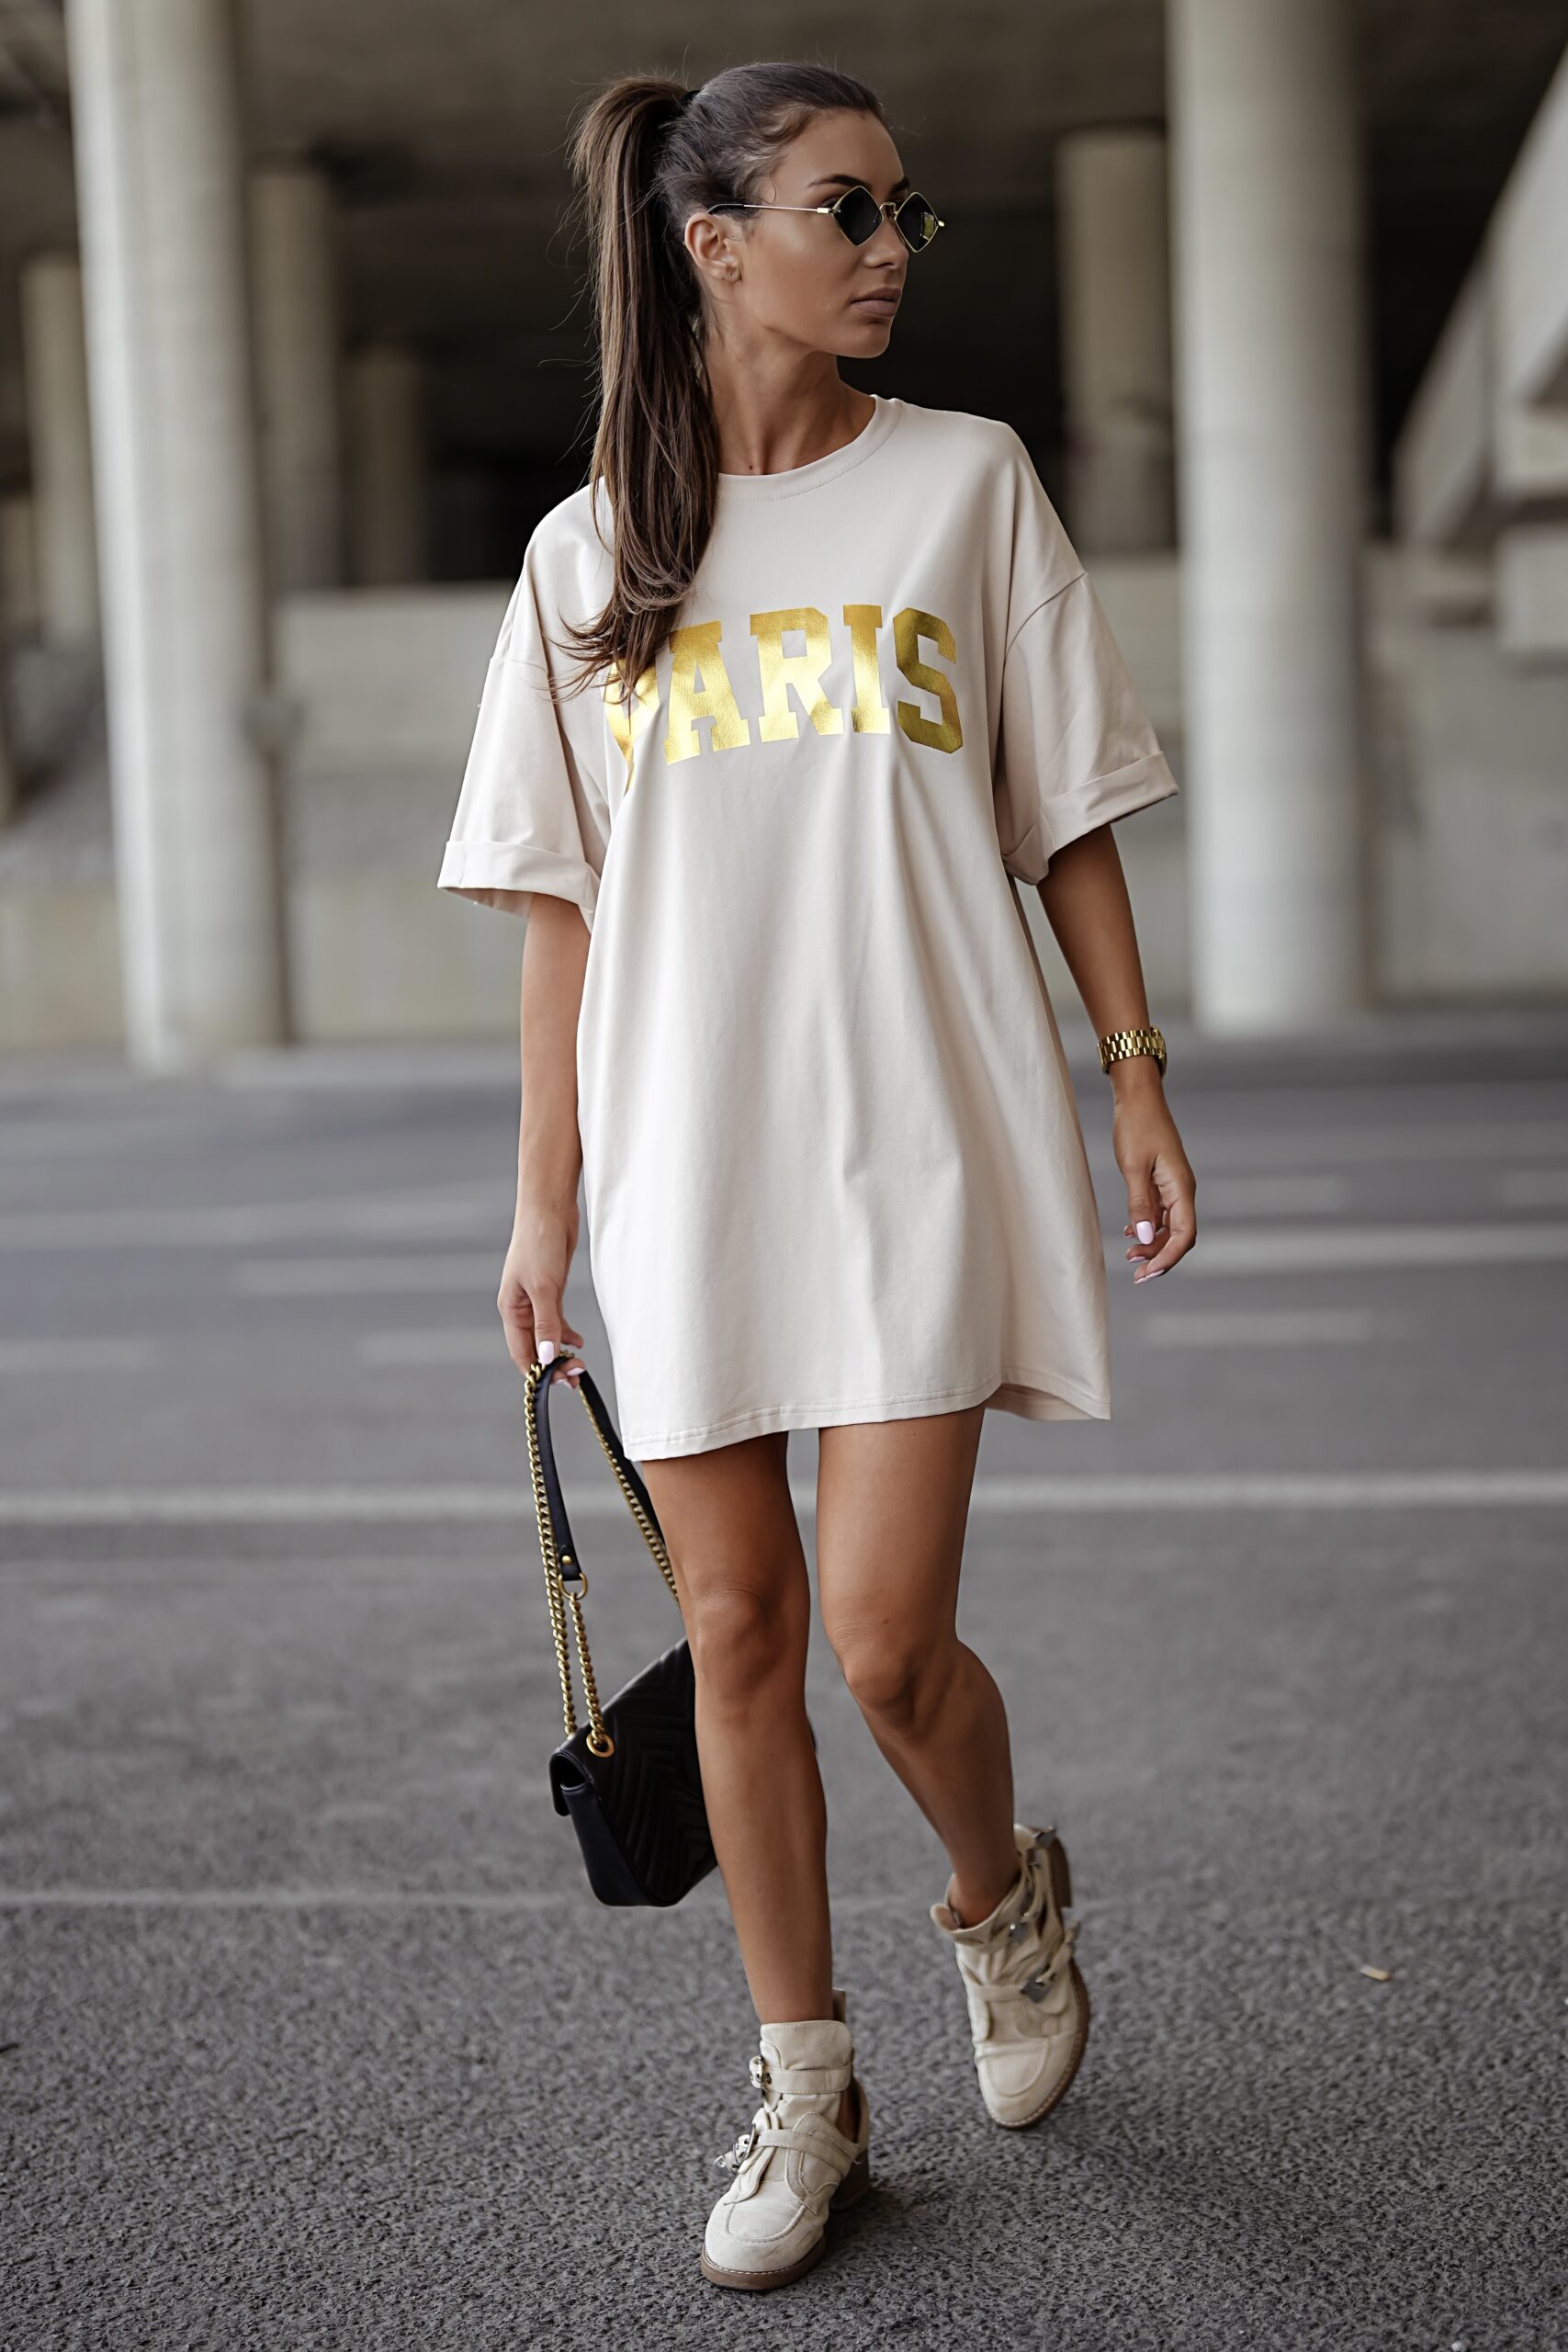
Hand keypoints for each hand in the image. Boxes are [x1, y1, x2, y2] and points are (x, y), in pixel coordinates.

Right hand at [499, 1198, 585, 1378]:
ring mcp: (536, 1300)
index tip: (560, 1383)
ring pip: (547, 1337)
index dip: (538, 1372)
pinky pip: (556, 1321)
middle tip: (576, 1376)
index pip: (521, 1353)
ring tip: (580, 1366)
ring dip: (561, 1353)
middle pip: (534, 1348)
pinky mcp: (551, 1291)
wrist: (550, 1210)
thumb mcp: (544, 1287)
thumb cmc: (539, 1243)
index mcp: (511, 1310)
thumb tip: (547, 1358)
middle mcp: (520, 1309)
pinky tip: (578, 1342)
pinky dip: (566, 1334)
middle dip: (553, 1365)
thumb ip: (546, 1324)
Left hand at [1113, 1072, 1196, 1284]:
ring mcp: (1172, 1186)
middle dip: (1160, 1257)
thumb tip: (1146, 1237)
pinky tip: (1130, 1234)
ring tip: (1129, 1256)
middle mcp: (1181, 1190)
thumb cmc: (1137, 1126)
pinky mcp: (1161, 1181)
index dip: (1169, 1257)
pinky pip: (1159, 1212)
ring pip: (1168, 1226)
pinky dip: (1147, 1226)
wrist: (1138, 1097)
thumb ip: (1140, 1204)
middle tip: (1136, 1273)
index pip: (1185, 1234)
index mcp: (1181, 1187)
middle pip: (1179, 1235)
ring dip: (1151, 1243)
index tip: (1149, 1272)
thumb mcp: (1133, 1166)